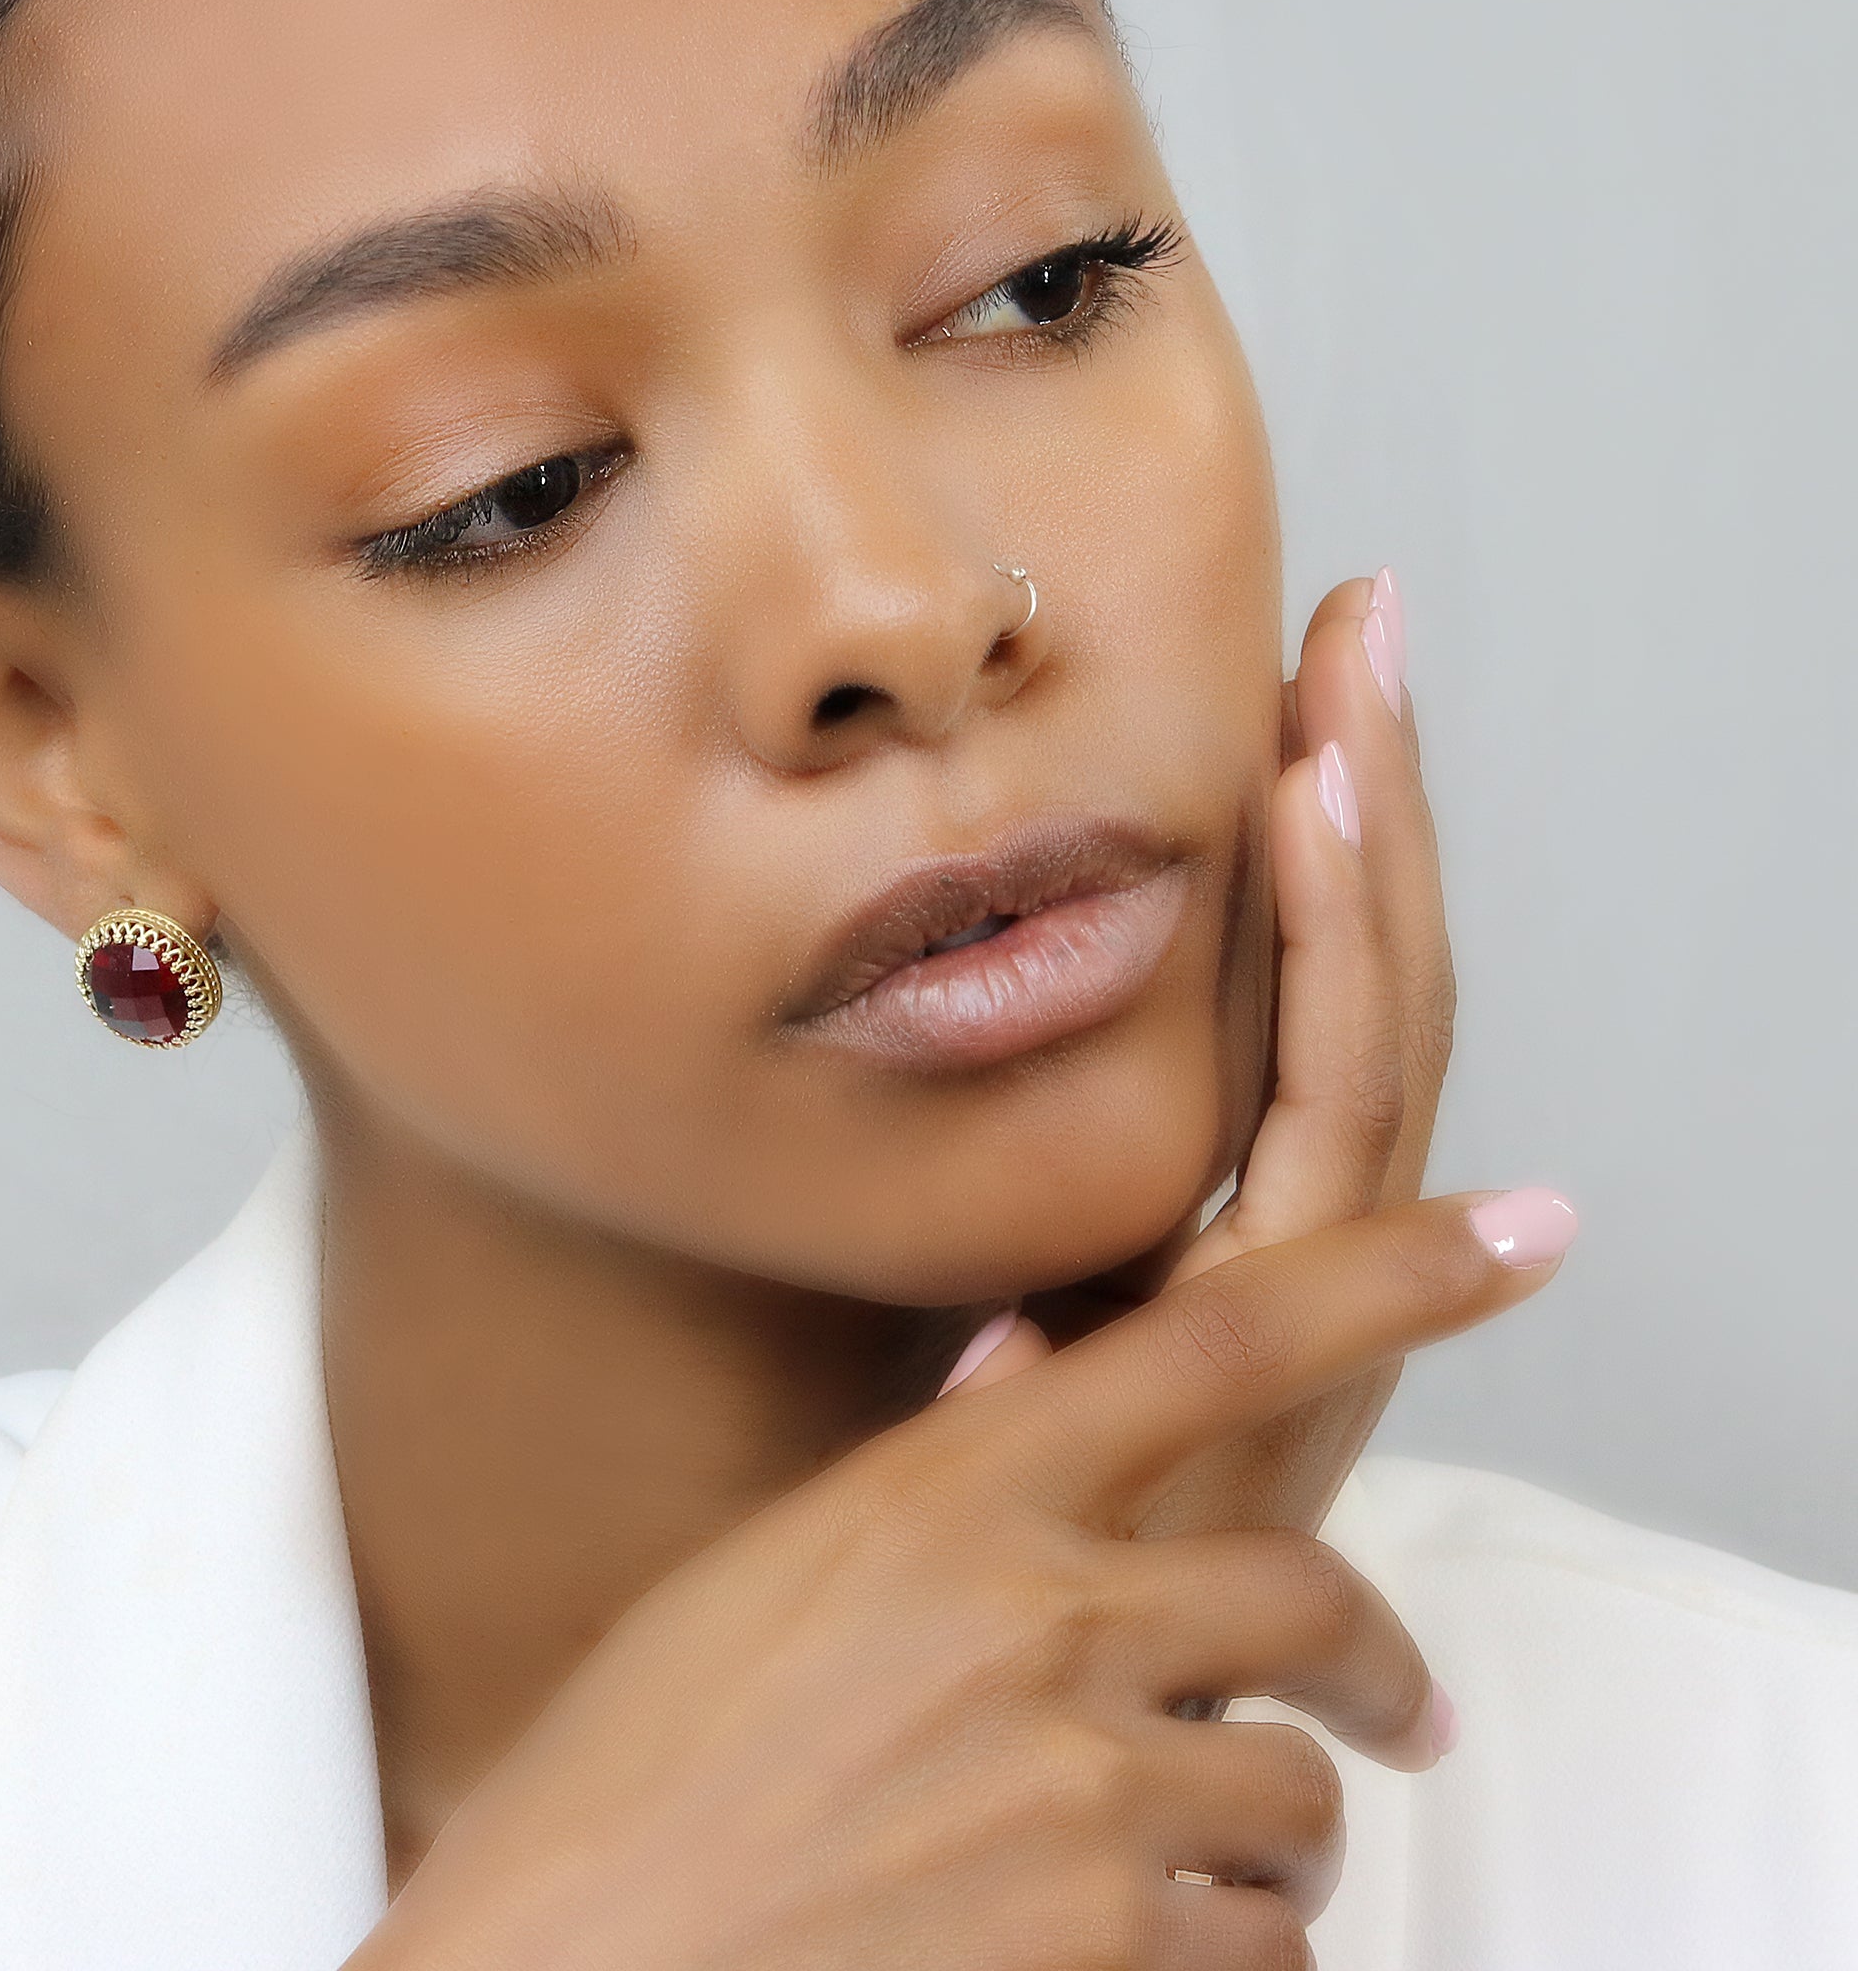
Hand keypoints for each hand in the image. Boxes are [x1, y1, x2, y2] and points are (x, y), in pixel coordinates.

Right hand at [352, 1189, 1576, 1970]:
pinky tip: (1119, 1959)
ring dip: (1267, 1845)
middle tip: (1399, 1716)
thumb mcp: (764, 1584)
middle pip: (1312, 1596)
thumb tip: (1025, 1374)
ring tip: (1182, 1881)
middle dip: (1376, 1668)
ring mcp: (1080, 1790)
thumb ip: (926, 1488)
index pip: (1218, 1336)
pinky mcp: (1112, 1947)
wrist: (569, 1963)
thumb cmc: (634, 1785)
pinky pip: (1265, 1947)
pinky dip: (1222, 1959)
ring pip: (1296, 1796)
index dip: (1396, 1271)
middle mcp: (1032, 1619)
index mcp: (939, 1498)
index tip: (1526, 1231)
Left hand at [960, 571, 1455, 1541]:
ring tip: (1345, 686)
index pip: (1308, 1013)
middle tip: (1362, 625)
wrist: (971, 1702)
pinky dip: (1332, 954)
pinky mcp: (1278, 1324)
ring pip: (1372, 1029)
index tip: (1299, 687)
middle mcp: (1296, 1260)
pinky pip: (1327, 1109)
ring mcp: (1304, 1294)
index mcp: (1235, 1242)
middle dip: (1376, 803)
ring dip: (1369, 844)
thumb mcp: (987, 1321)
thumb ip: (1013, 1212)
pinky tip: (1319, 816)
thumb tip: (950, 1064)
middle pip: (1368, 994)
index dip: (1323, 856)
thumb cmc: (965, 1524)